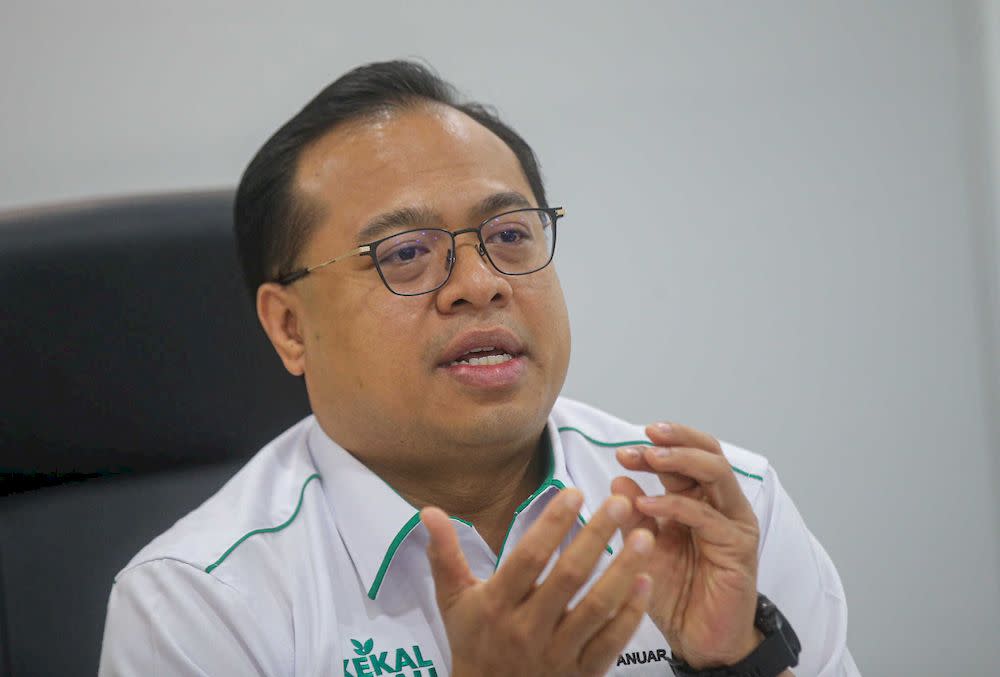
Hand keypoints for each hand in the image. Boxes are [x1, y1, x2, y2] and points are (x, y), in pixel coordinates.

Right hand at [421, 490, 653, 676]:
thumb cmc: (473, 644)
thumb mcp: (453, 602)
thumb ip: (444, 555)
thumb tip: (428, 511)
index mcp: (496, 605)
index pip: (528, 558)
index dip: (552, 524)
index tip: (574, 493)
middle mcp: (527, 629)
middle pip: (568, 577)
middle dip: (596, 537)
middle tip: (621, 504)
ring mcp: (557, 654)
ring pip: (597, 609)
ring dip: (623, 571)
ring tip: (644, 537)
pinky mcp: (582, 675)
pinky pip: (611, 643)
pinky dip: (631, 614)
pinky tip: (645, 582)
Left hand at [612, 422, 760, 669]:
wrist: (698, 640)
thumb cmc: (676, 595)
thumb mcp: (644, 548)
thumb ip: (633, 515)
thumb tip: (619, 478)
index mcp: (700, 501)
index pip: (689, 455)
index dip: (661, 443)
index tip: (627, 443)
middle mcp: (722, 506)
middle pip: (708, 454)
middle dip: (673, 442)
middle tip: (641, 440)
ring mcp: (734, 524)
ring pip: (716, 473)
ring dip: (680, 460)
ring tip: (646, 458)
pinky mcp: (738, 548)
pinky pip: (707, 517)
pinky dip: (675, 506)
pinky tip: (646, 505)